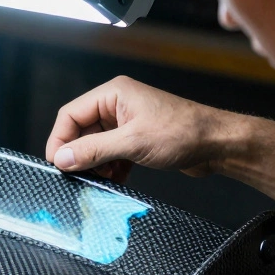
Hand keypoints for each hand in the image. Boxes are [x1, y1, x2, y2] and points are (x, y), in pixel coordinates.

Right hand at [46, 76, 241, 182]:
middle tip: (76, 176)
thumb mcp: (132, 143)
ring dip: (95, 164)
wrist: (218, 143)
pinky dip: (109, 168)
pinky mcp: (136, 139)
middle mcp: (117, 105)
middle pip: (81, 130)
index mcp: (113, 94)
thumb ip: (94, 150)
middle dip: (78, 154)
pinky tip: (115, 180)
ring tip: (100, 179)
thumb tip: (62, 159)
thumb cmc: (183, 132)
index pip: (70, 114)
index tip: (57, 164)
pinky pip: (111, 154)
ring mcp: (127, 122)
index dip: (59, 140)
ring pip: (95, 145)